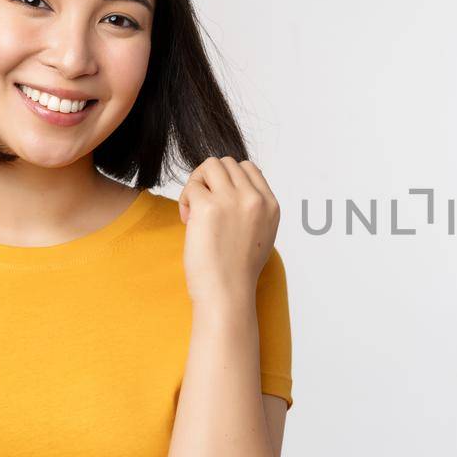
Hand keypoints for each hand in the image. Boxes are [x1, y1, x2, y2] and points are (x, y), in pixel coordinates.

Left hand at [178, 156, 280, 305]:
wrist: (227, 293)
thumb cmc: (238, 270)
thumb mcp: (261, 233)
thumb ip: (253, 208)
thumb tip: (232, 185)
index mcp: (271, 205)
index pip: (248, 168)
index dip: (228, 180)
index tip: (220, 202)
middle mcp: (255, 199)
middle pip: (227, 163)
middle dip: (210, 179)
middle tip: (203, 205)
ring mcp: (232, 200)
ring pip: (210, 165)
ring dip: (198, 182)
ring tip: (194, 209)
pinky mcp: (209, 207)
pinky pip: (192, 186)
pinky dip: (185, 200)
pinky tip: (188, 221)